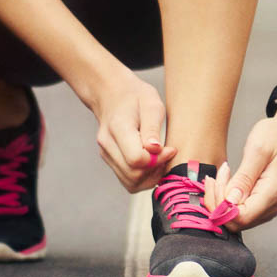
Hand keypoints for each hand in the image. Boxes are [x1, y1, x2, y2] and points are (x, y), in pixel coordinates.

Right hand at [91, 66, 176, 192]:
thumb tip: (155, 149)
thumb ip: (152, 127)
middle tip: (167, 155)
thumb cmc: (135, 96)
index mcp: (118, 127)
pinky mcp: (110, 160)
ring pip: (130, 182)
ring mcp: (106, 154)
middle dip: (156, 170)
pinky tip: (152, 164)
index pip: (136, 159)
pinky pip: (127, 180)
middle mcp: (107, 144)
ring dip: (150, 177)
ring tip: (161, 160)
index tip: (170, 149)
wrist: (112, 94)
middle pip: (133, 175)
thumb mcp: (151, 103)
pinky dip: (143, 178)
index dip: (158, 159)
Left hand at [219, 98, 276, 230]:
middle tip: (215, 177)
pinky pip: (239, 211)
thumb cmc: (276, 137)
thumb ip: (243, 178)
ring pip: (235, 218)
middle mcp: (271, 205)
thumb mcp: (257, 150)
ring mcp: (268, 207)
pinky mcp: (262, 203)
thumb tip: (230, 201)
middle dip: (218, 202)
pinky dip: (227, 199)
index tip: (217, 181)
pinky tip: (226, 181)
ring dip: (221, 199)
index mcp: (272, 193)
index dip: (221, 205)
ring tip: (222, 175)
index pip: (241, 217)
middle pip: (236, 221)